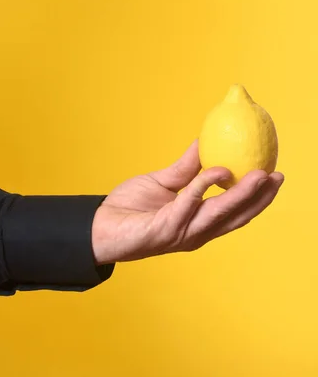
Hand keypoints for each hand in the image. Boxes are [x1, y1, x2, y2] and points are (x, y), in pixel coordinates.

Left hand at [92, 141, 283, 264]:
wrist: (99, 225)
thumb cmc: (129, 208)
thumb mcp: (162, 182)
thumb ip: (185, 168)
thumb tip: (203, 143)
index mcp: (197, 223)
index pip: (233, 213)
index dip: (255, 198)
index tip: (272, 177)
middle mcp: (195, 232)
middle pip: (234, 217)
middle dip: (258, 198)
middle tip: (276, 177)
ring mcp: (182, 233)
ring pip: (219, 213)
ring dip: (241, 194)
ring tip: (260, 176)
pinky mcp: (166, 230)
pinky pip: (188, 203)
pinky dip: (204, 185)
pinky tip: (218, 170)